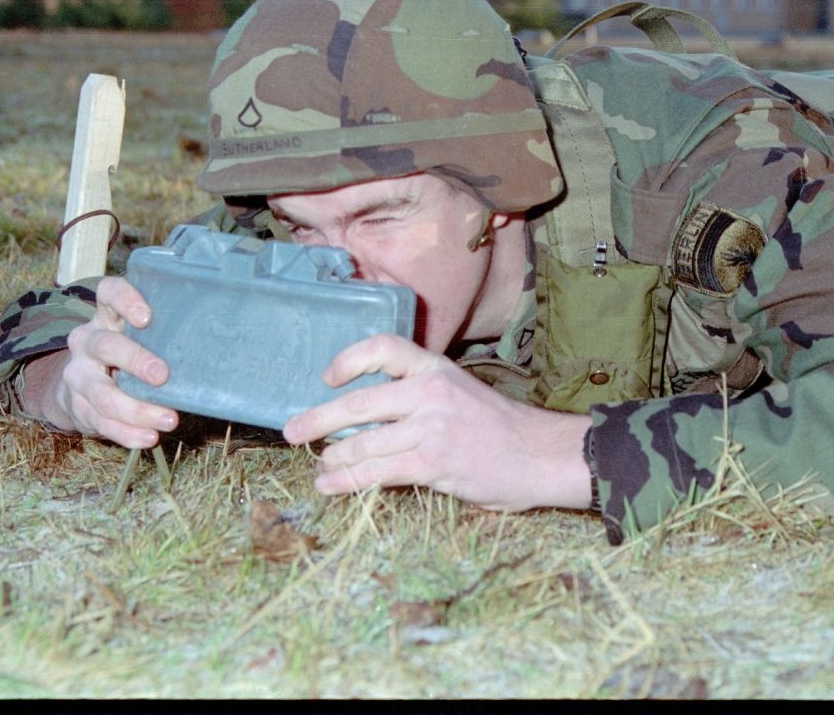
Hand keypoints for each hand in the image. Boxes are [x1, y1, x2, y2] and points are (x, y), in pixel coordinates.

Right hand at [18, 275, 176, 447]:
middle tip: (162, 376)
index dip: (124, 300)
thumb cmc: (127, 352)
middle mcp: (86, 342)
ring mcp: (79, 376)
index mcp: (105, 316)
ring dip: (137, 410)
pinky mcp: (79, 407)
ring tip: (169, 420)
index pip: (108, 293)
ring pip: (104, 394)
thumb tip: (215, 341)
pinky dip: (128, 433)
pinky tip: (149, 438)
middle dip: (135, 361)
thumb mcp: (138, 335)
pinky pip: (102, 422)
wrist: (80, 386)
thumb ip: (163, 332)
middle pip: (105, 346)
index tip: (146, 317)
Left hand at [282, 334, 592, 512]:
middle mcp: (430, 391)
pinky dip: (346, 481)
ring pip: (362, 443)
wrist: (541, 455)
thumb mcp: (460, 393)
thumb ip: (421, 397)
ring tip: (320, 465)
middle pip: (358, 403)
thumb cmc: (500, 429)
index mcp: (436, 368)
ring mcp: (430, 427)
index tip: (328, 377)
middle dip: (317, 419)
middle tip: (292, 430)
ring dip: (333, 457)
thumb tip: (370, 417)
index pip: (383, 347)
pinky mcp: (433, 462)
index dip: (349, 359)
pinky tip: (330, 485)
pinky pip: (376, 472)